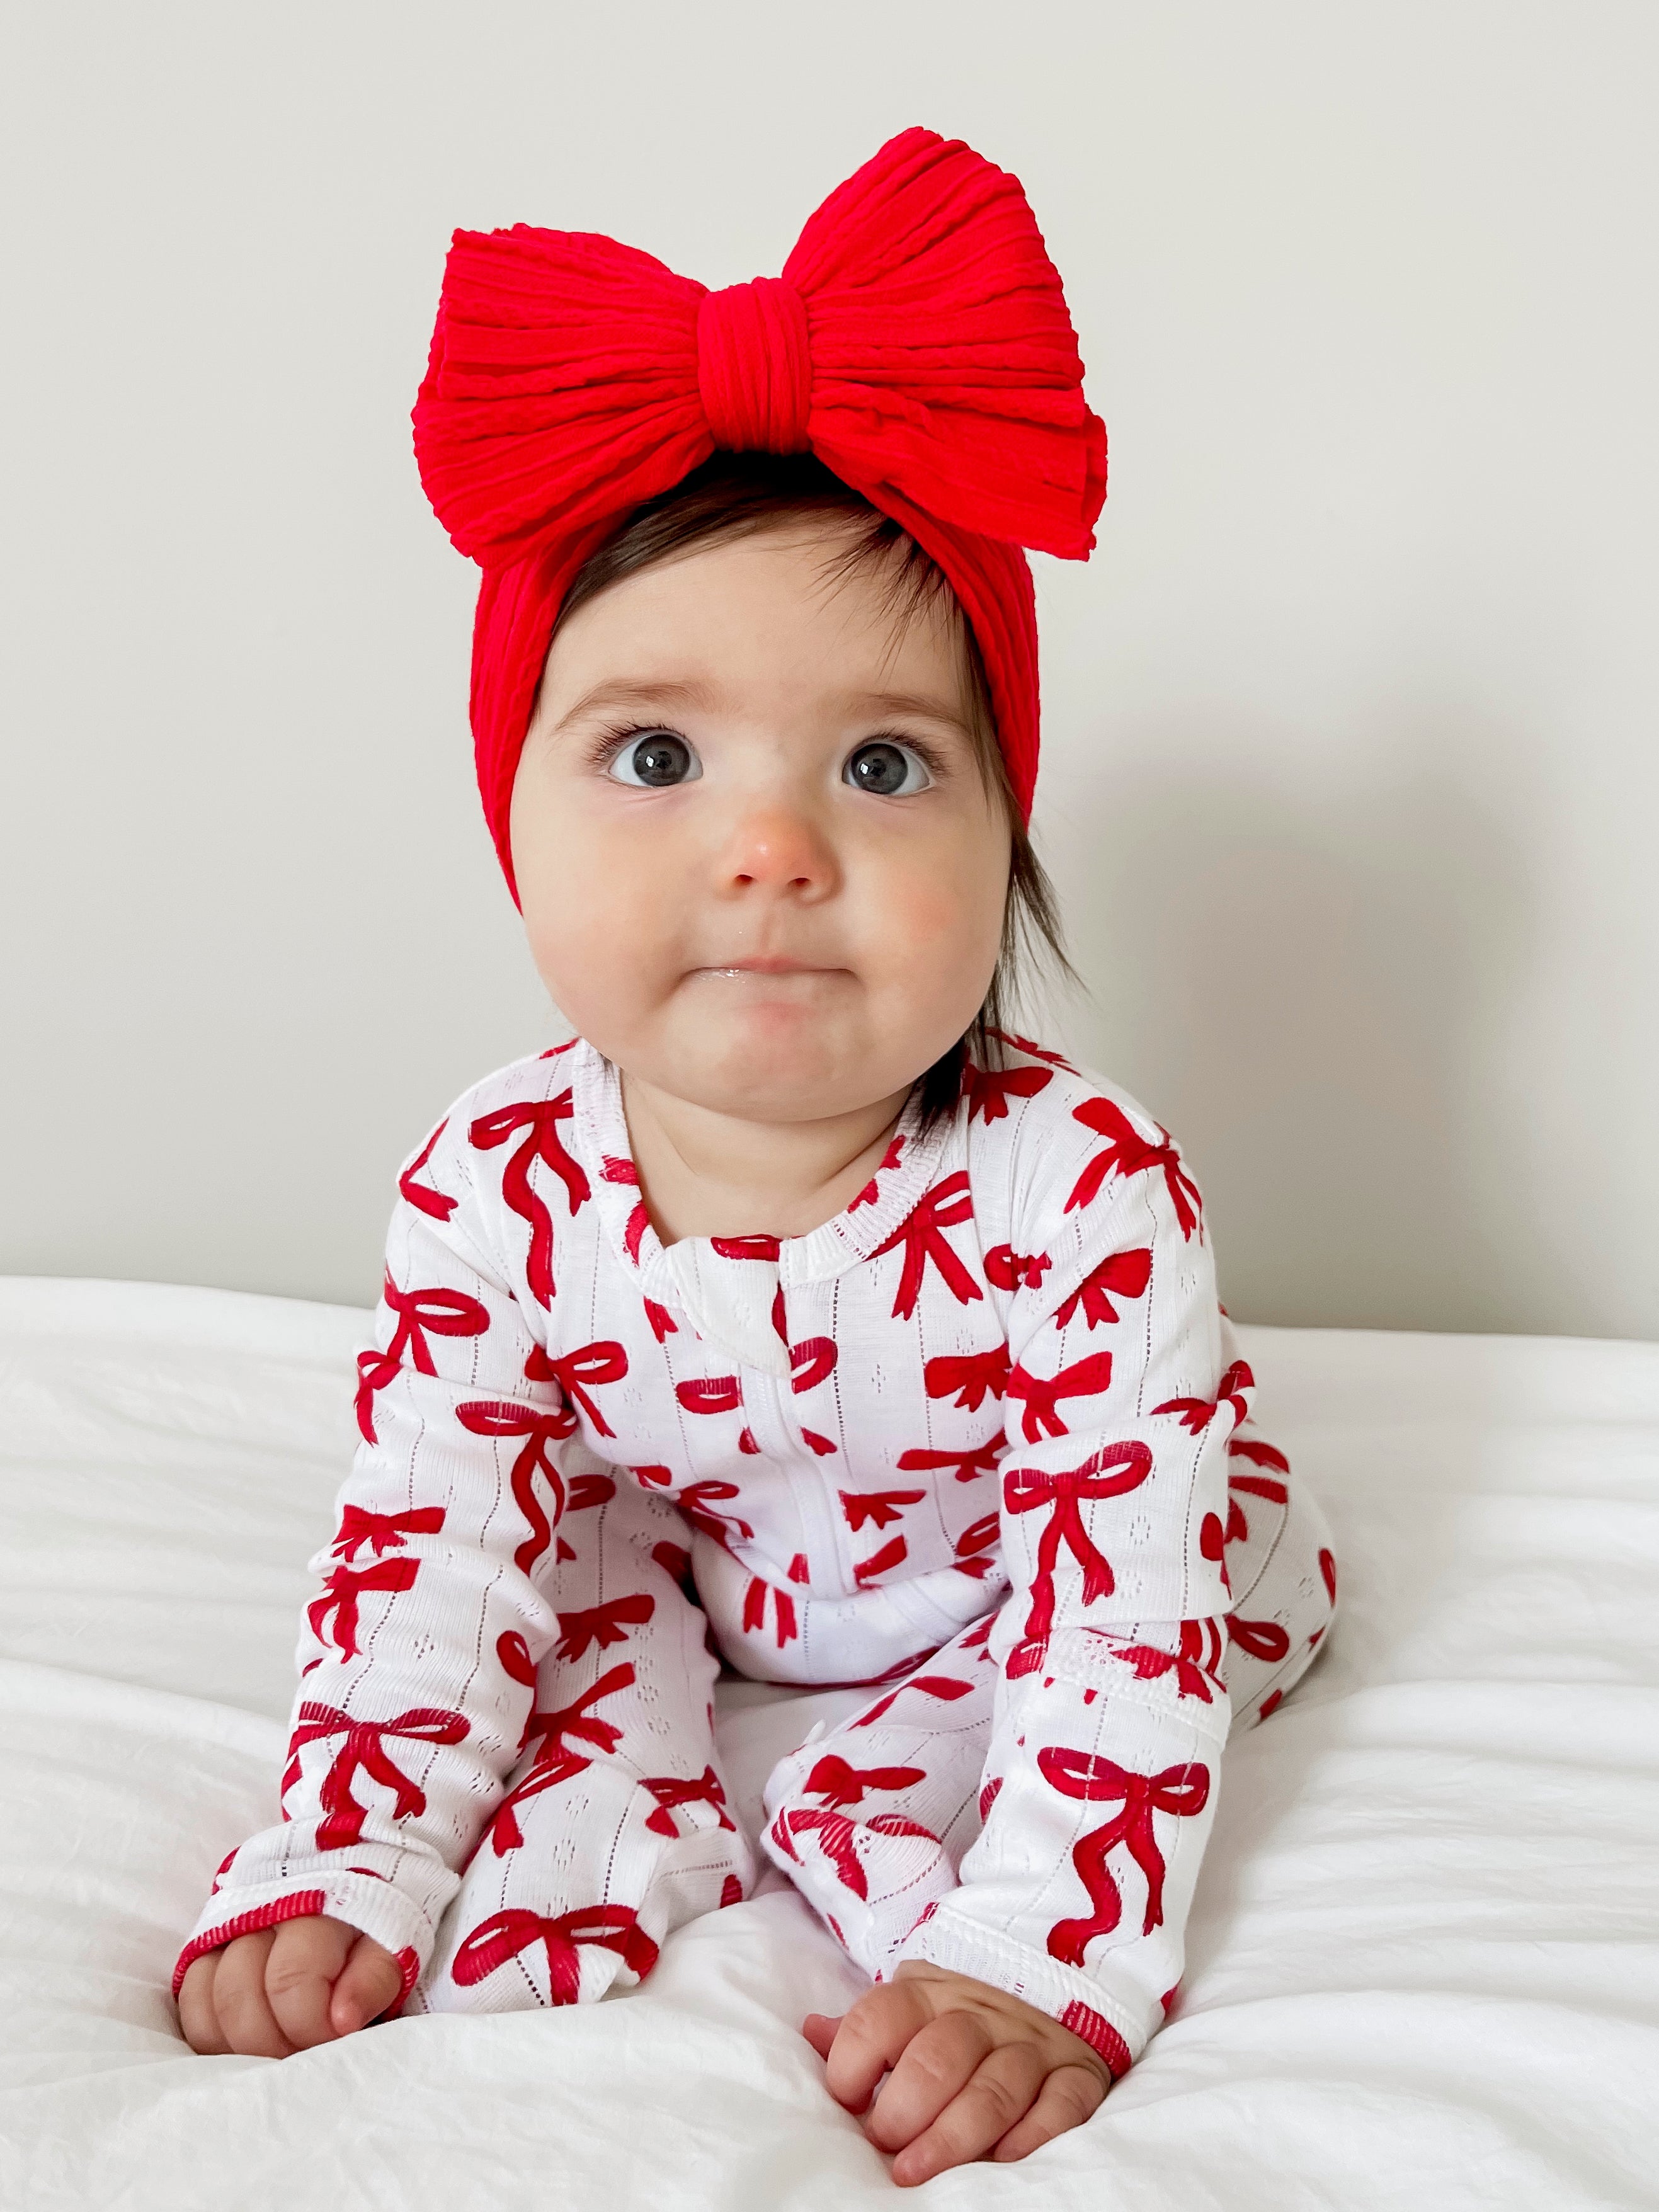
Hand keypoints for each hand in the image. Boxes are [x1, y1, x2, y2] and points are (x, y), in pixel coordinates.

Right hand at [177, 1913, 403, 2055]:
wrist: (362, 1870)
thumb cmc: (384, 1915)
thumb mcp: (400, 1939)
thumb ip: (375, 1977)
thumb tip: (343, 2020)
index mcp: (314, 1902)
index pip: (289, 1980)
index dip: (309, 2027)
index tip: (337, 2037)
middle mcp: (260, 1909)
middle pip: (238, 1994)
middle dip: (272, 2042)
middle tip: (306, 2054)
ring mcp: (228, 1925)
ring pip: (207, 1997)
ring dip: (241, 2041)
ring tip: (283, 2048)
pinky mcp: (209, 1943)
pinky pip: (190, 1998)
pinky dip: (213, 2031)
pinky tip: (249, 2041)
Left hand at [803, 1960, 1108, 2183]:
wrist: (1050, 1986)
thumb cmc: (957, 2016)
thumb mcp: (910, 2007)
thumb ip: (864, 2027)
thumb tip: (811, 2032)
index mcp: (929, 1995)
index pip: (884, 2015)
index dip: (856, 2060)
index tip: (846, 2098)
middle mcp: (981, 2017)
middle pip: (941, 2056)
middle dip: (906, 2107)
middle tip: (886, 2144)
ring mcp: (1031, 2046)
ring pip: (996, 2089)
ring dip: (954, 2135)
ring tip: (916, 2172)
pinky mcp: (1075, 2074)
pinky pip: (1061, 2105)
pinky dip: (1034, 2135)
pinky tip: (1003, 2161)